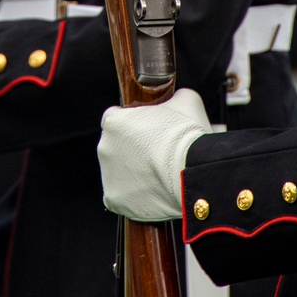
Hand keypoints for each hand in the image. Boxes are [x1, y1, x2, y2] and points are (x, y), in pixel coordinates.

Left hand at [98, 89, 212, 222]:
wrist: (191, 170)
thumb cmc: (186, 136)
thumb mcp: (185, 100)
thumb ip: (173, 97)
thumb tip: (177, 99)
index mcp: (113, 121)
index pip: (116, 118)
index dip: (133, 123)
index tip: (148, 130)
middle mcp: (105, 147)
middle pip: (116, 146)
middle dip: (132, 149)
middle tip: (156, 153)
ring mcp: (108, 175)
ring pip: (118, 172)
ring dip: (132, 172)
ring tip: (157, 174)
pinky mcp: (114, 199)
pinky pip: (121, 196)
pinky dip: (133, 195)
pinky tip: (151, 190)